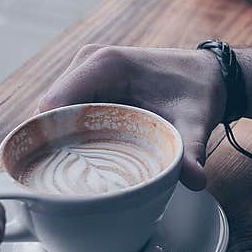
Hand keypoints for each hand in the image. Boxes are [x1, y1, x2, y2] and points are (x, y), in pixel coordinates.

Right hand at [37, 45, 225, 190]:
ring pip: (52, 116)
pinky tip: (76, 166)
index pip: (54, 104)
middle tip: (60, 187)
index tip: (52, 175)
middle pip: (47, 113)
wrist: (207, 75)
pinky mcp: (86, 87)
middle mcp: (87, 64)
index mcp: (105, 64)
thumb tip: (195, 180)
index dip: (45, 140)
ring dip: (56, 146)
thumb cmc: (198, 91)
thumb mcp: (195, 121)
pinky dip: (65, 140)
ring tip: (67, 181)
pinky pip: (64, 116)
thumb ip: (191, 150)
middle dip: (49, 149)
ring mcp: (83, 74)